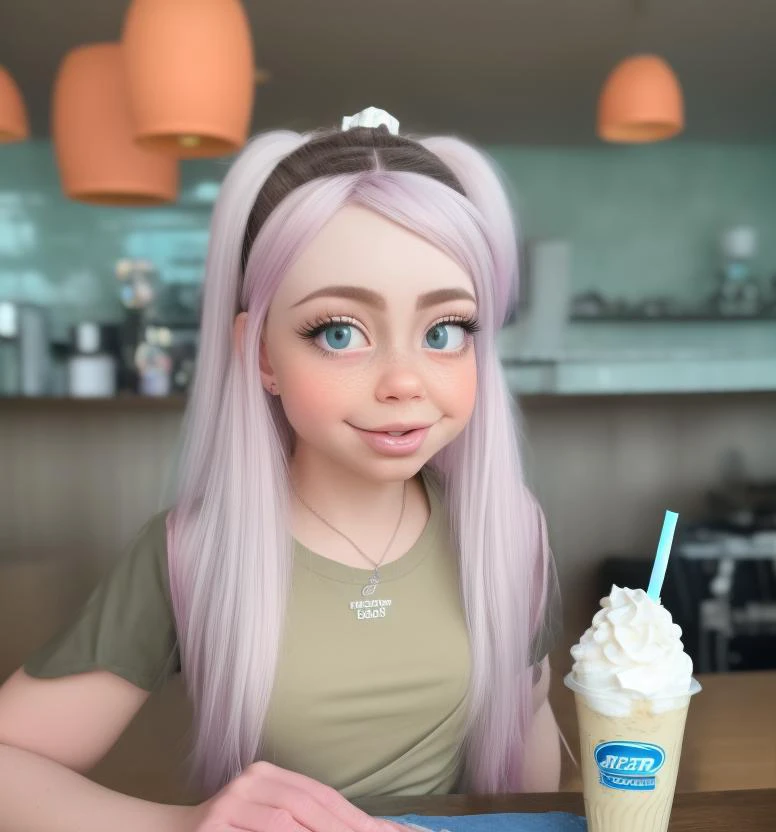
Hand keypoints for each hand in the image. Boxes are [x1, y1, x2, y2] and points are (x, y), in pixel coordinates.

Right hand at [190, 760, 405, 831]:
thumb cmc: (228, 831)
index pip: (321, 794)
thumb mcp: (267, 818)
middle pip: (310, 804)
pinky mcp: (213, 825)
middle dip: (346, 826)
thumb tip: (349, 827)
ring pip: (287, 819)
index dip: (355, 815)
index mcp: (269, 773)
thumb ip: (301, 820)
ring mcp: (231, 801)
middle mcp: (252, 779)